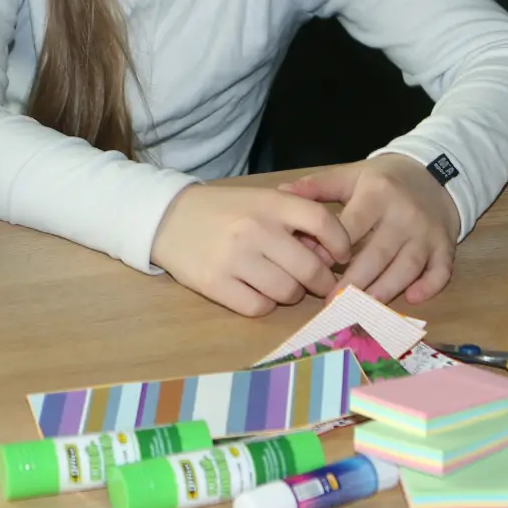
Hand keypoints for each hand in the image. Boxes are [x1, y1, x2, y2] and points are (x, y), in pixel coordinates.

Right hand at [149, 185, 351, 316]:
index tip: (341, 257)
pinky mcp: (215, 284)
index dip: (340, 244)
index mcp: (269, 202)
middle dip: (320, 281)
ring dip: (290, 294)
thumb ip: (294, 220)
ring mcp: (234, 258)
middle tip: (317, 282)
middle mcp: (255, 229)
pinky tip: (255, 291)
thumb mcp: (259, 201)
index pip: (322, 222)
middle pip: (310, 268)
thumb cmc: (222, 210)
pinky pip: (258, 306)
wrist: (166, 218)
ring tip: (280, 284)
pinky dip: (263, 304)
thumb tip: (329, 255)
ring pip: (287, 292)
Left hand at [279, 154, 460, 305]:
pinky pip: (441, 271)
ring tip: (362, 309)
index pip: (351, 227)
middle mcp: (404, 214)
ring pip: (407, 267)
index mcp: (376, 194)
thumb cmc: (383, 180)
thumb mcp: (350, 175)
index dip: (332, 249)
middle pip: (378, 254)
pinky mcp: (446, 246)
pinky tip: (412, 299)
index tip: (314, 268)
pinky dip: (429, 287)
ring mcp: (427, 233)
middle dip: (354, 281)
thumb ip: (316, 187)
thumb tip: (280, 194)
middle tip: (332, 303)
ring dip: (385, 291)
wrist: (434, 172)